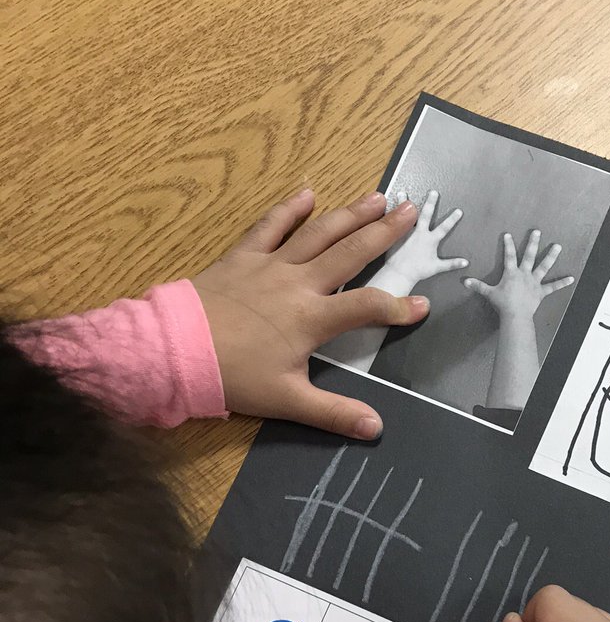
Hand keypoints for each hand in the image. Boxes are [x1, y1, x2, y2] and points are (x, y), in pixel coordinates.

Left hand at [192, 188, 426, 438]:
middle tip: (410, 212)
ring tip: (377, 197)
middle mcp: (298, 283)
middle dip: (383, 234)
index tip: (423, 306)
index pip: (367, 307)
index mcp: (313, 318)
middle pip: (350, 253)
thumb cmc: (234, 376)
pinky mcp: (243, 257)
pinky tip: (307, 193)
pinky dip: (290, 209)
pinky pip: (270, 226)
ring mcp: (270, 265)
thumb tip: (374, 428)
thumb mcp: (287, 401)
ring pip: (318, 233)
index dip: (398, 307)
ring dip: (349, 214)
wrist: (176, 350)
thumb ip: (334, 413)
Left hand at [381, 189, 466, 289]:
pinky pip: (390, 221)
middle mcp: (419, 233)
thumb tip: (465, 262)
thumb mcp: (437, 267)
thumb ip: (452, 263)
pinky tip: (384, 204)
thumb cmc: (418, 271)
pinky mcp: (395, 234)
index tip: (458, 211)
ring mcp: (406, 232)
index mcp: (430, 240)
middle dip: (431, 203)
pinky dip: (388, 212)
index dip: (452, 219)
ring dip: (403, 203)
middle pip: (426, 215)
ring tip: (401, 193)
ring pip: (406, 214)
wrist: (400, 273)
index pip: (444, 228)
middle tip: (433, 192)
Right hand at [463, 230, 573, 319]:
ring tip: (558, 246)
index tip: (508, 235)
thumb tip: (464, 281)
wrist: (516, 315)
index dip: (508, 245)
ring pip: (544, 266)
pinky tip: (571, 278)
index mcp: (512, 273)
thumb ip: (478, 286)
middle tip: (538, 231)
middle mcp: (525, 274)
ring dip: (551, 256)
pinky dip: (562, 283)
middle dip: (533, 243)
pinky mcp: (541, 292)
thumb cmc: (503, 304)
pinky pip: (553, 287)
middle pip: (529, 255)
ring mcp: (534, 282)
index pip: (509, 256)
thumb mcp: (489, 293)